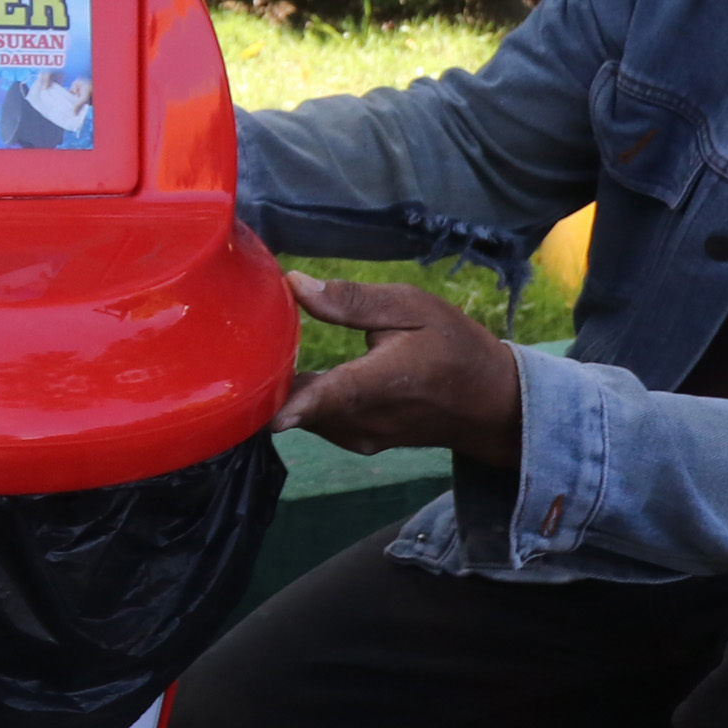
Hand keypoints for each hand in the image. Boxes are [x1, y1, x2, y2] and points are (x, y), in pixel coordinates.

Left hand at [275, 273, 523, 459]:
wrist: (490, 403)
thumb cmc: (453, 346)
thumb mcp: (413, 307)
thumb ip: (354, 301)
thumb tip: (296, 284)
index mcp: (387, 380)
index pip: (339, 395)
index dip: (302, 403)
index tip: (269, 414)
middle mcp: (371, 419)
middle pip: (307, 407)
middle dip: (272, 383)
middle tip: (237, 350)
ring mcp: (364, 437)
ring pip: (308, 417)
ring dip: (286, 392)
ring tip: (263, 356)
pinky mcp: (360, 444)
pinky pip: (319, 423)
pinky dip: (303, 404)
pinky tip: (293, 376)